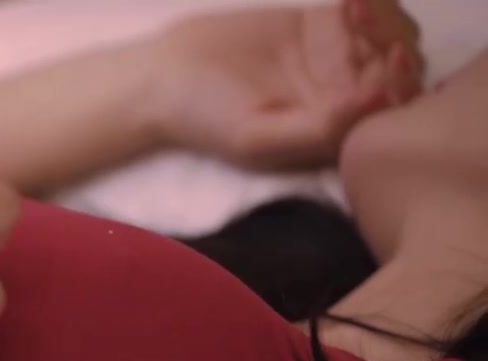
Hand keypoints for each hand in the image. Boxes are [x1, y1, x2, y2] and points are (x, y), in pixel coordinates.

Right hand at [147, 0, 423, 168]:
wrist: (166, 78)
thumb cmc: (205, 121)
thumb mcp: (257, 139)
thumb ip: (318, 130)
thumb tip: (379, 103)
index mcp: (335, 138)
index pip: (392, 116)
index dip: (401, 88)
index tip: (384, 62)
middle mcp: (344, 101)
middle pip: (402, 73)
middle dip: (396, 47)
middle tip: (362, 27)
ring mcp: (336, 61)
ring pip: (392, 38)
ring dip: (386, 21)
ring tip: (351, 10)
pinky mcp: (323, 27)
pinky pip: (367, 13)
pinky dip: (372, 3)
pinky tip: (347, 2)